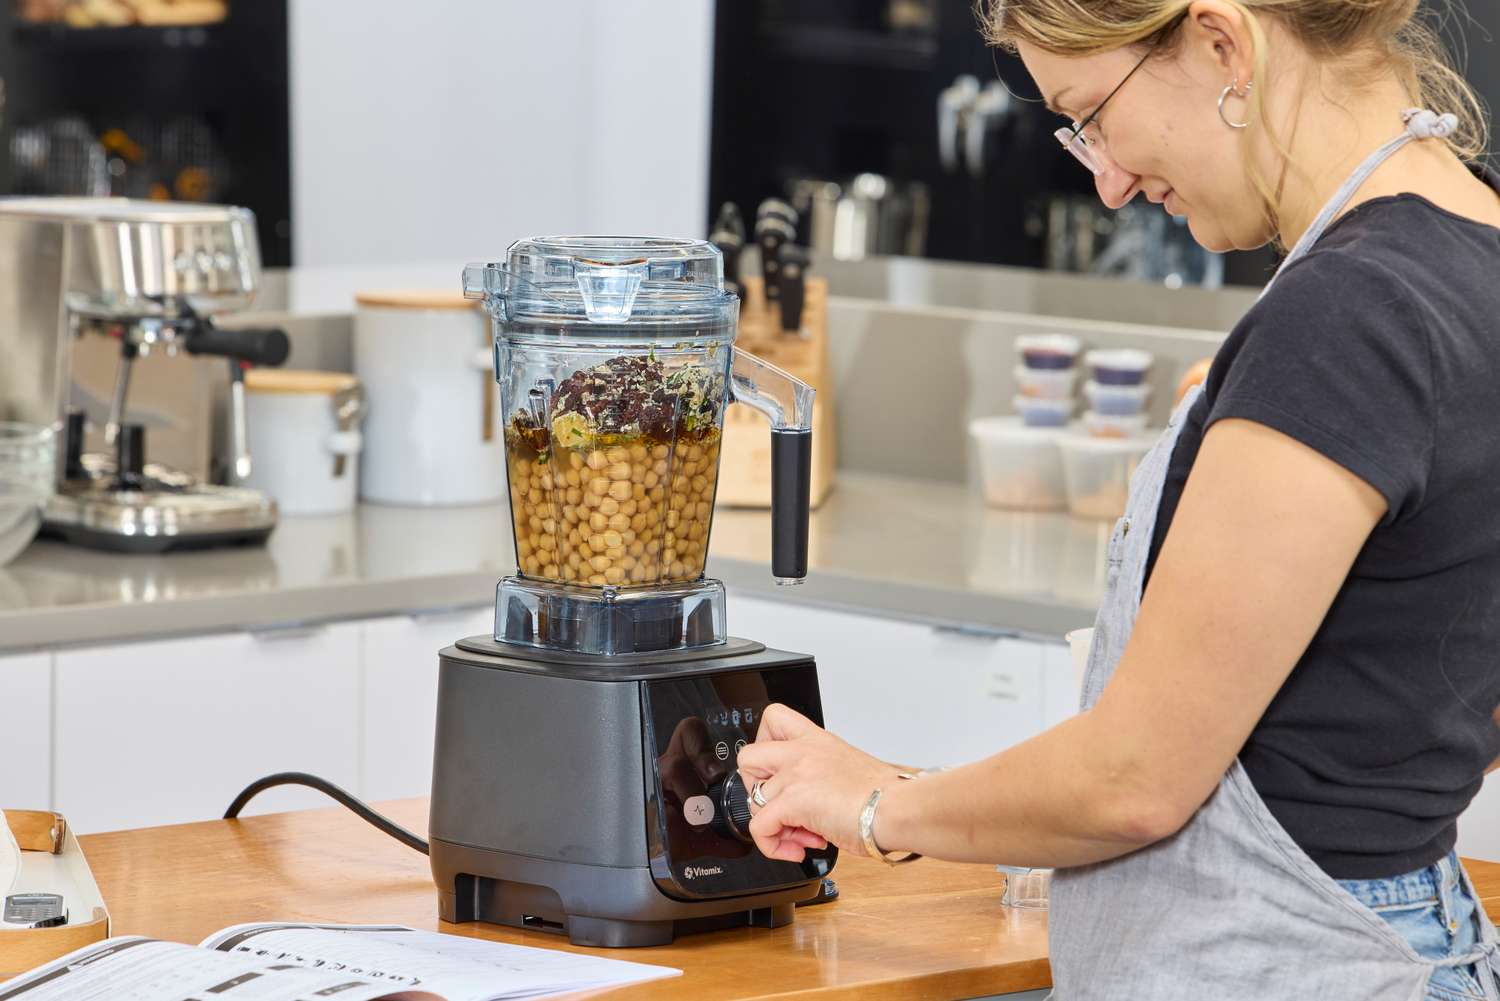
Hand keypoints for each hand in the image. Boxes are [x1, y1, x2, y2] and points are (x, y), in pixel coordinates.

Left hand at [736, 703, 907, 861]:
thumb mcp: (849, 768)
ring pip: (754, 800)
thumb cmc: (886, 795)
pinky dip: (772, 846)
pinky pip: (759, 828)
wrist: (897, 808)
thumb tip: (814, 804)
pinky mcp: (792, 801)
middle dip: (756, 787)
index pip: (774, 718)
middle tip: (779, 804)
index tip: (775, 769)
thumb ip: (823, 776)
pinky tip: (797, 849)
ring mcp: (794, 774)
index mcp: (817, 740)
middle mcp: (802, 752)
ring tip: (802, 835)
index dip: (764, 745)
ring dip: (775, 825)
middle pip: (748, 757)